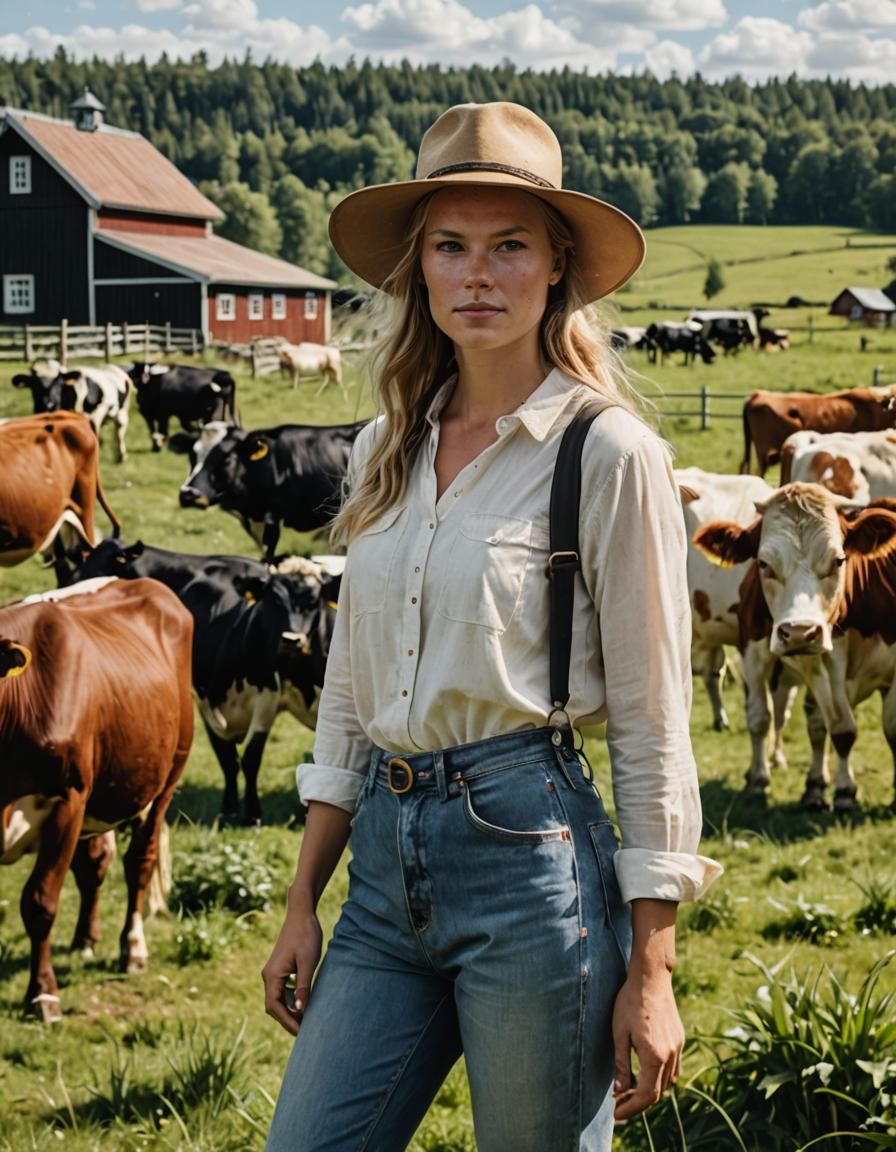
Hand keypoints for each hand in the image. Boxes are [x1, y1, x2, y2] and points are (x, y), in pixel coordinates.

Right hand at [261, 908, 322, 1035]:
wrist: (301, 913)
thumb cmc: (306, 936)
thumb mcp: (307, 962)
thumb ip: (303, 986)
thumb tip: (299, 1010)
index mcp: (272, 976)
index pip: (275, 1007)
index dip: (287, 1022)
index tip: (301, 1033)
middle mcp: (268, 976)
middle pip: (273, 1006)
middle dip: (288, 1020)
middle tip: (305, 1031)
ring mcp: (272, 972)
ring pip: (277, 999)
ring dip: (289, 1011)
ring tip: (306, 1019)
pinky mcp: (279, 968)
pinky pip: (281, 990)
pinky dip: (290, 1000)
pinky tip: (303, 1002)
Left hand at [611, 965, 683, 1122]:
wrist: (651, 978)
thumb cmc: (629, 1002)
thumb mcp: (619, 1034)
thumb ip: (620, 1065)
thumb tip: (619, 1092)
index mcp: (654, 1056)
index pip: (646, 1095)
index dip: (631, 1109)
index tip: (617, 1115)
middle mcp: (670, 1055)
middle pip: (657, 1092)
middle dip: (638, 1102)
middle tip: (619, 1102)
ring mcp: (677, 1047)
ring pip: (667, 1082)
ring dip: (650, 1090)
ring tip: (629, 1088)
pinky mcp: (679, 1039)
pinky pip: (673, 1068)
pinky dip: (660, 1076)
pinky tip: (645, 1071)